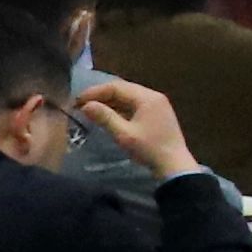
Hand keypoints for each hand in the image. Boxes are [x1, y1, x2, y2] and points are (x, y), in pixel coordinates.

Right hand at [74, 78, 202, 181]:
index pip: (117, 87)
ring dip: (109, 102)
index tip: (77, 101)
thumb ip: (105, 117)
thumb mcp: (124, 134)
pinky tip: (106, 115)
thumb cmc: (149, 149)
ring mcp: (156, 105)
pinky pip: (133, 106)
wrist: (175, 165)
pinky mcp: (156, 114)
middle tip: (80, 104)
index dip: (95, 92)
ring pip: (128, 97)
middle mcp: (153, 96)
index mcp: (148, 98)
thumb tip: (86, 105)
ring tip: (89, 110)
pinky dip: (119, 109)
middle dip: (100, 96)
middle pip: (122, 89)